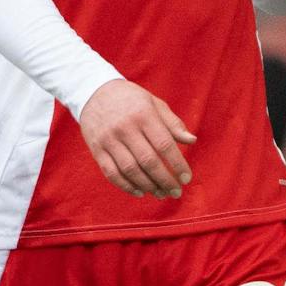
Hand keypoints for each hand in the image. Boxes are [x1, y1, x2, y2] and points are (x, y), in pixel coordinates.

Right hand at [78, 81, 196, 198]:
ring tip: (161, 194)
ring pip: (130, 170)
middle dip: (165, 180)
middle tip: (176, 192)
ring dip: (148, 186)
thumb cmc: (131, 99)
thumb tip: (192, 141)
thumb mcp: (154, 103)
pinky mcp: (96, 149)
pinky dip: (126, 186)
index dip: (177, 164)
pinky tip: (140, 192)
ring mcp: (109, 140)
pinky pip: (111, 173)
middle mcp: (125, 128)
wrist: (93, 91)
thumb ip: (173, 123)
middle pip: (148, 161)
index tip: (187, 178)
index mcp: (144, 115)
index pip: (164, 144)